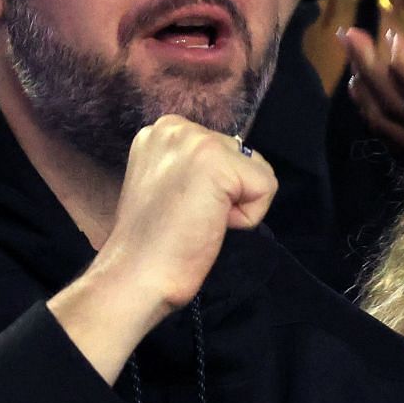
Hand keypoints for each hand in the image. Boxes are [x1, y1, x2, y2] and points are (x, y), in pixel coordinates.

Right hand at [48, 116, 274, 381]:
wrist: (136, 275)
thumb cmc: (153, 244)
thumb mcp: (167, 185)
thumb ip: (193, 168)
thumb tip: (233, 174)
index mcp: (161, 131)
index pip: (224, 150)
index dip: (215, 189)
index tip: (181, 209)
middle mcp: (175, 127)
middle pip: (243, 157)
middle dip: (227, 194)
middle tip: (189, 218)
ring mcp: (195, 141)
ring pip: (257, 171)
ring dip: (237, 206)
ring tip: (198, 220)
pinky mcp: (217, 162)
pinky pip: (266, 188)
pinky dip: (248, 217)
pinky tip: (210, 225)